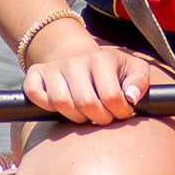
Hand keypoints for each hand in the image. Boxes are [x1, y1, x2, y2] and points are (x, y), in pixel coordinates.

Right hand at [23, 23, 163, 125]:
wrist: (77, 55)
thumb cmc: (109, 69)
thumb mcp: (133, 69)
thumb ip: (140, 81)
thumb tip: (131, 97)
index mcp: (101, 59)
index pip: (111, 97)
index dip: (120, 112)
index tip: (121, 112)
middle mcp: (75, 61)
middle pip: (86, 104)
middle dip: (99, 118)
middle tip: (104, 117)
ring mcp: (53, 67)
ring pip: (62, 103)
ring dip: (76, 117)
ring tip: (86, 114)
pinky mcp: (34, 74)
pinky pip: (36, 95)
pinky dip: (46, 106)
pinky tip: (61, 107)